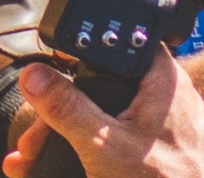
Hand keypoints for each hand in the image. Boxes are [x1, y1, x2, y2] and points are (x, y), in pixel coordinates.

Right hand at [4, 50, 203, 177]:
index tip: (51, 64)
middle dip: (60, 110)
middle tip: (35, 136)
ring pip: (107, 117)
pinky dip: (91, 151)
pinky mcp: (165, 157)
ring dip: (68, 135)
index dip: (82, 46)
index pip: (121, 39)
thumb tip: (33, 76)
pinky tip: (64, 167)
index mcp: (163, 82)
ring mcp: (168, 131)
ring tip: (36, 158)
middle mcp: (169, 100)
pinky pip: (120, 143)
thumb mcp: (105, 148)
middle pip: (102, 84)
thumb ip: (67, 107)